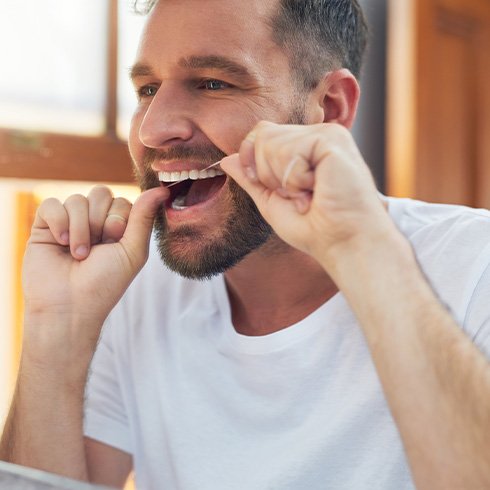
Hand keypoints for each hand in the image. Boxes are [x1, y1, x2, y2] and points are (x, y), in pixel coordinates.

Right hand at [22, 185, 167, 357]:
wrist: (69, 307)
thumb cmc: (105, 283)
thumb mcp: (132, 251)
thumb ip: (144, 218)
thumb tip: (161, 190)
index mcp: (117, 227)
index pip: (122, 200)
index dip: (118, 218)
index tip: (113, 241)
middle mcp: (94, 222)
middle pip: (100, 193)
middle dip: (100, 221)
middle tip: (96, 248)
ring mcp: (69, 223)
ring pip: (76, 199)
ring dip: (80, 228)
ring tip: (78, 254)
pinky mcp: (44, 226)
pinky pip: (51, 204)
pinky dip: (58, 222)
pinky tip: (60, 242)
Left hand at [220, 122, 394, 268]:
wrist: (343, 244)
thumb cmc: (315, 229)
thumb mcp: (272, 202)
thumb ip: (251, 179)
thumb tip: (226, 159)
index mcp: (305, 145)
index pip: (262, 133)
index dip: (254, 162)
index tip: (279, 192)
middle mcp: (317, 134)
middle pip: (261, 134)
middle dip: (268, 175)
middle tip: (299, 195)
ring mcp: (326, 134)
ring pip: (270, 142)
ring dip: (283, 180)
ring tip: (310, 195)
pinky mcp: (331, 140)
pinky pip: (288, 151)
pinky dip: (296, 180)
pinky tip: (318, 190)